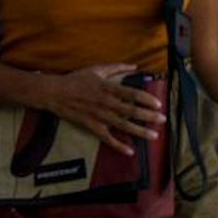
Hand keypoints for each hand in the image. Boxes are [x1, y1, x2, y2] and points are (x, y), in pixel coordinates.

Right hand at [42, 64, 167, 146]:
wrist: (54, 93)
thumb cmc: (76, 80)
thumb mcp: (96, 69)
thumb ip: (116, 68)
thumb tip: (134, 66)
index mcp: (109, 88)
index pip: (133, 94)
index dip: (147, 99)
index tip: (158, 104)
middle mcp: (106, 103)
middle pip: (131, 111)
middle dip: (149, 117)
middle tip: (163, 120)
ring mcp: (99, 116)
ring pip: (123, 126)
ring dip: (140, 131)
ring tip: (154, 136)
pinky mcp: (91, 126)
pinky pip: (107, 138)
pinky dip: (118, 145)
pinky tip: (130, 151)